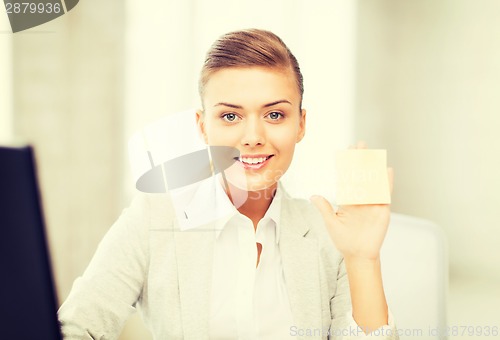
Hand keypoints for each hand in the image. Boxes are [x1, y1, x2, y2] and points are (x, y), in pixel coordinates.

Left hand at [310, 142, 393, 261]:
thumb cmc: (344, 240)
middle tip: (360, 144)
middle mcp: (360, 198)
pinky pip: (385, 193)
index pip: (347, 178)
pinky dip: (386, 182)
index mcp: (348, 199)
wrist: (359, 254)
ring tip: (373, 152)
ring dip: (373, 167)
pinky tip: (387, 170)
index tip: (346, 151)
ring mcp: (372, 203)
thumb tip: (313, 195)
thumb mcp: (331, 223)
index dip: (347, 165)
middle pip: (361, 175)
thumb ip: (324, 208)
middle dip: (360, 160)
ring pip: (373, 180)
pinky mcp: (382, 209)